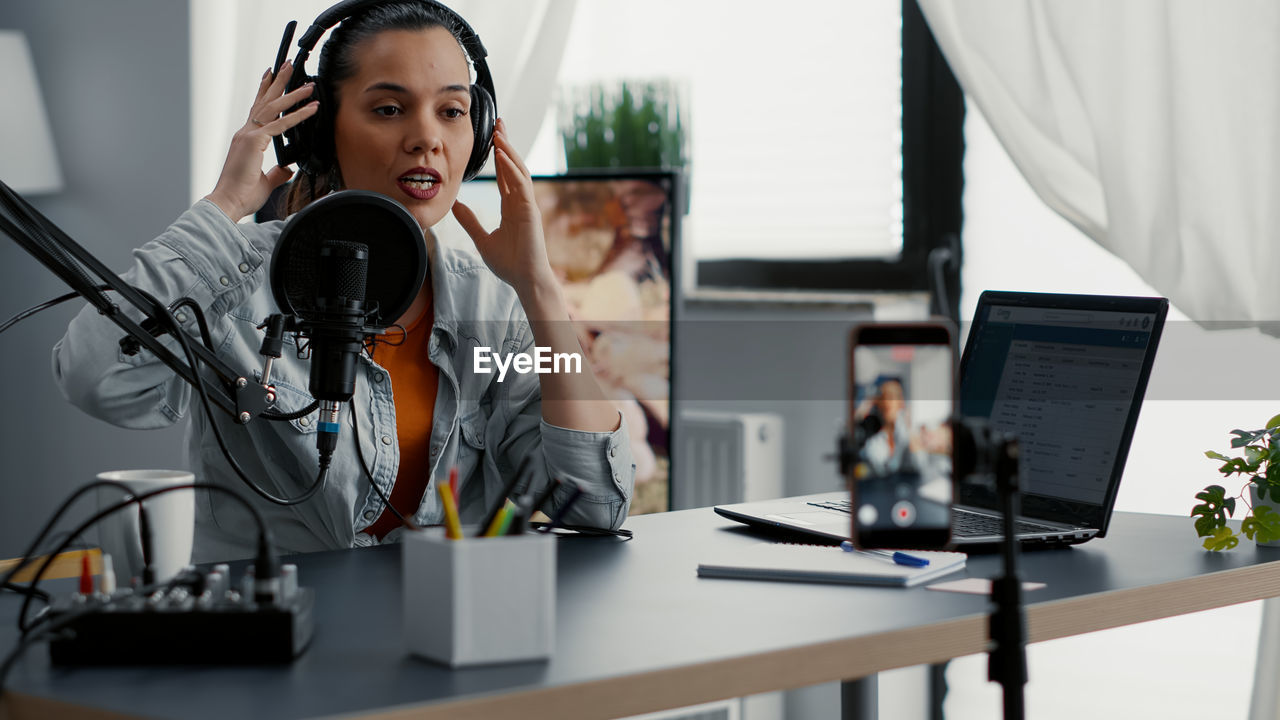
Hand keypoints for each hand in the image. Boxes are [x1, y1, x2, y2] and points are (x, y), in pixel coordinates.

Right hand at [204, 61, 318, 221]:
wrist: (228, 203)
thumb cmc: (241, 195)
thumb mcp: (265, 182)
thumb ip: (276, 173)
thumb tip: (286, 168)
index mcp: (246, 140)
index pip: (257, 111)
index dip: (265, 92)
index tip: (270, 76)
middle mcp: (245, 133)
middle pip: (264, 101)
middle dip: (277, 82)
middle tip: (288, 65)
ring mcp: (248, 136)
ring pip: (273, 107)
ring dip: (291, 92)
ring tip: (306, 82)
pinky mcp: (255, 143)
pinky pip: (281, 125)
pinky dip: (298, 115)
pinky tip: (311, 107)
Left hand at [452, 118, 554, 296]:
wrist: (525, 280)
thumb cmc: (509, 264)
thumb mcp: (482, 239)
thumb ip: (470, 221)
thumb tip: (455, 205)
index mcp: (511, 207)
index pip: (505, 176)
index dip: (499, 157)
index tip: (492, 140)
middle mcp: (520, 202)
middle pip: (513, 167)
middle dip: (506, 145)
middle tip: (498, 123)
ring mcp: (527, 205)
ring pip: (519, 171)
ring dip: (509, 151)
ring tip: (499, 132)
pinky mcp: (530, 211)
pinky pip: (521, 184)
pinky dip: (512, 168)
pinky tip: (503, 155)